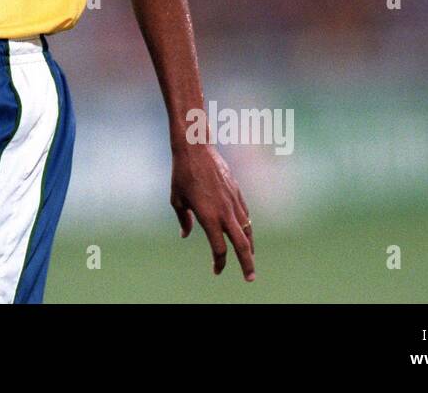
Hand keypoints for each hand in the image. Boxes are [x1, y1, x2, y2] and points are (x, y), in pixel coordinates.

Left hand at [170, 145, 254, 280]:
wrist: (196, 149)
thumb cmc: (182, 174)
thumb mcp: (177, 199)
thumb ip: (183, 220)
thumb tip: (185, 234)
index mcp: (208, 217)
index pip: (219, 248)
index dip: (219, 263)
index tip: (216, 270)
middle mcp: (224, 212)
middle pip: (242, 245)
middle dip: (247, 264)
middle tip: (249, 278)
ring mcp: (233, 202)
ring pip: (247, 230)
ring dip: (250, 247)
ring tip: (250, 258)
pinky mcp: (237, 192)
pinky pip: (246, 215)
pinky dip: (248, 227)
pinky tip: (246, 232)